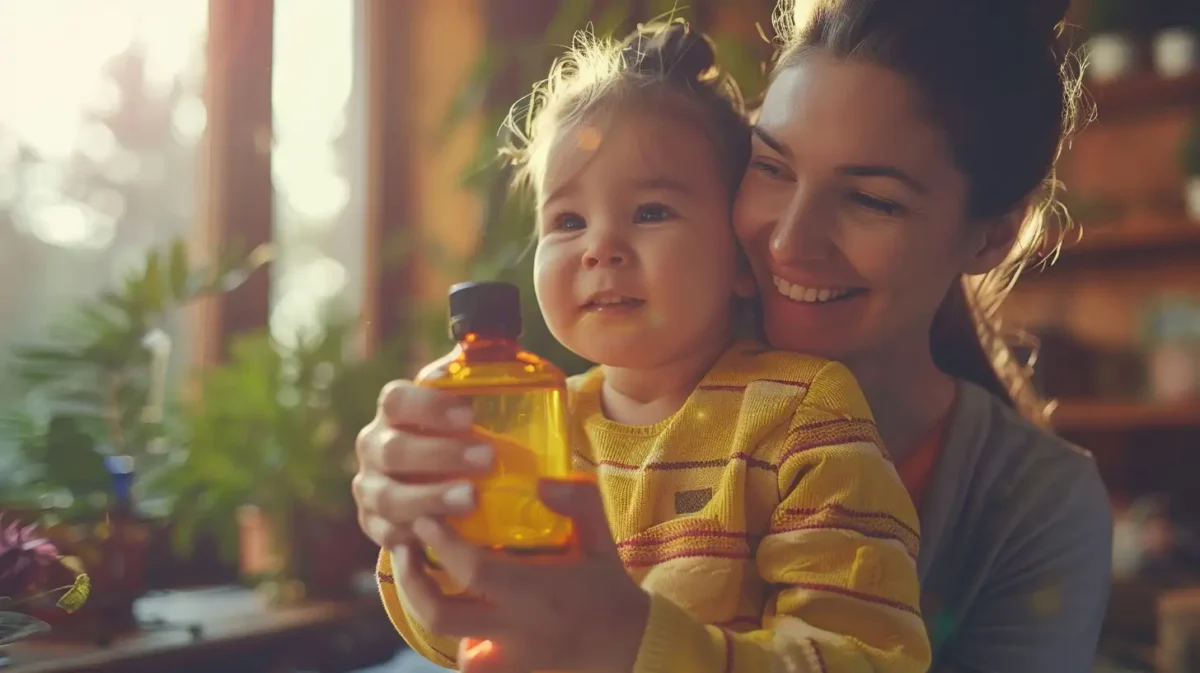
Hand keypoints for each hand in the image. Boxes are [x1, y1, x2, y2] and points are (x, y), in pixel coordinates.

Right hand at [353, 380, 494, 548]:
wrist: (425, 482)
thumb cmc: (453, 435)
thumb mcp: (461, 407)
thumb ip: (474, 382)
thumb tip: (500, 353)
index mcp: (392, 412)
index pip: (397, 400)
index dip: (429, 407)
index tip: (470, 415)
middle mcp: (372, 446)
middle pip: (393, 450)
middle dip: (441, 455)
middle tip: (486, 458)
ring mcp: (369, 487)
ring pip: (389, 496)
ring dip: (431, 498)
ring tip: (472, 499)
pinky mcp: (374, 524)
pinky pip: (388, 533)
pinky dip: (414, 535)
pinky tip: (442, 534)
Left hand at [396, 477, 650, 672]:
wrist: (630, 647)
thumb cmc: (610, 587)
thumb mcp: (600, 538)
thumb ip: (577, 502)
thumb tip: (540, 481)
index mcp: (536, 591)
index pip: (472, 569)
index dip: (441, 543)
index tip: (426, 518)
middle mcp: (516, 629)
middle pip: (439, 614)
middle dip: (410, 581)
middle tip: (402, 549)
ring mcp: (509, 658)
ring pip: (446, 642)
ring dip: (427, 611)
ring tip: (418, 576)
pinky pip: (471, 661)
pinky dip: (457, 638)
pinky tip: (456, 608)